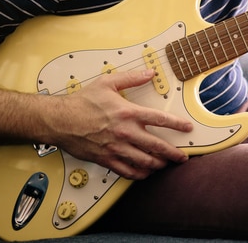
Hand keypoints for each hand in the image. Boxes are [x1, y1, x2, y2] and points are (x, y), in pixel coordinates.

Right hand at [53, 68, 192, 179]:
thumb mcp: (108, 83)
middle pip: (156, 145)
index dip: (177, 124)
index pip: (160, 119)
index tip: (188, 128)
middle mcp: (124, 132)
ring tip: (166, 165)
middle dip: (173, 153)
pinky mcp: (105, 159)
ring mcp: (115, 148)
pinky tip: (145, 173)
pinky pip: (126, 171)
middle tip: (182, 157)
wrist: (59, 120)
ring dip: (158, 165)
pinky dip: (138, 174)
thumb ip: (132, 78)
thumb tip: (149, 72)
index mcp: (128, 113)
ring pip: (144, 161)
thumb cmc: (81, 102)